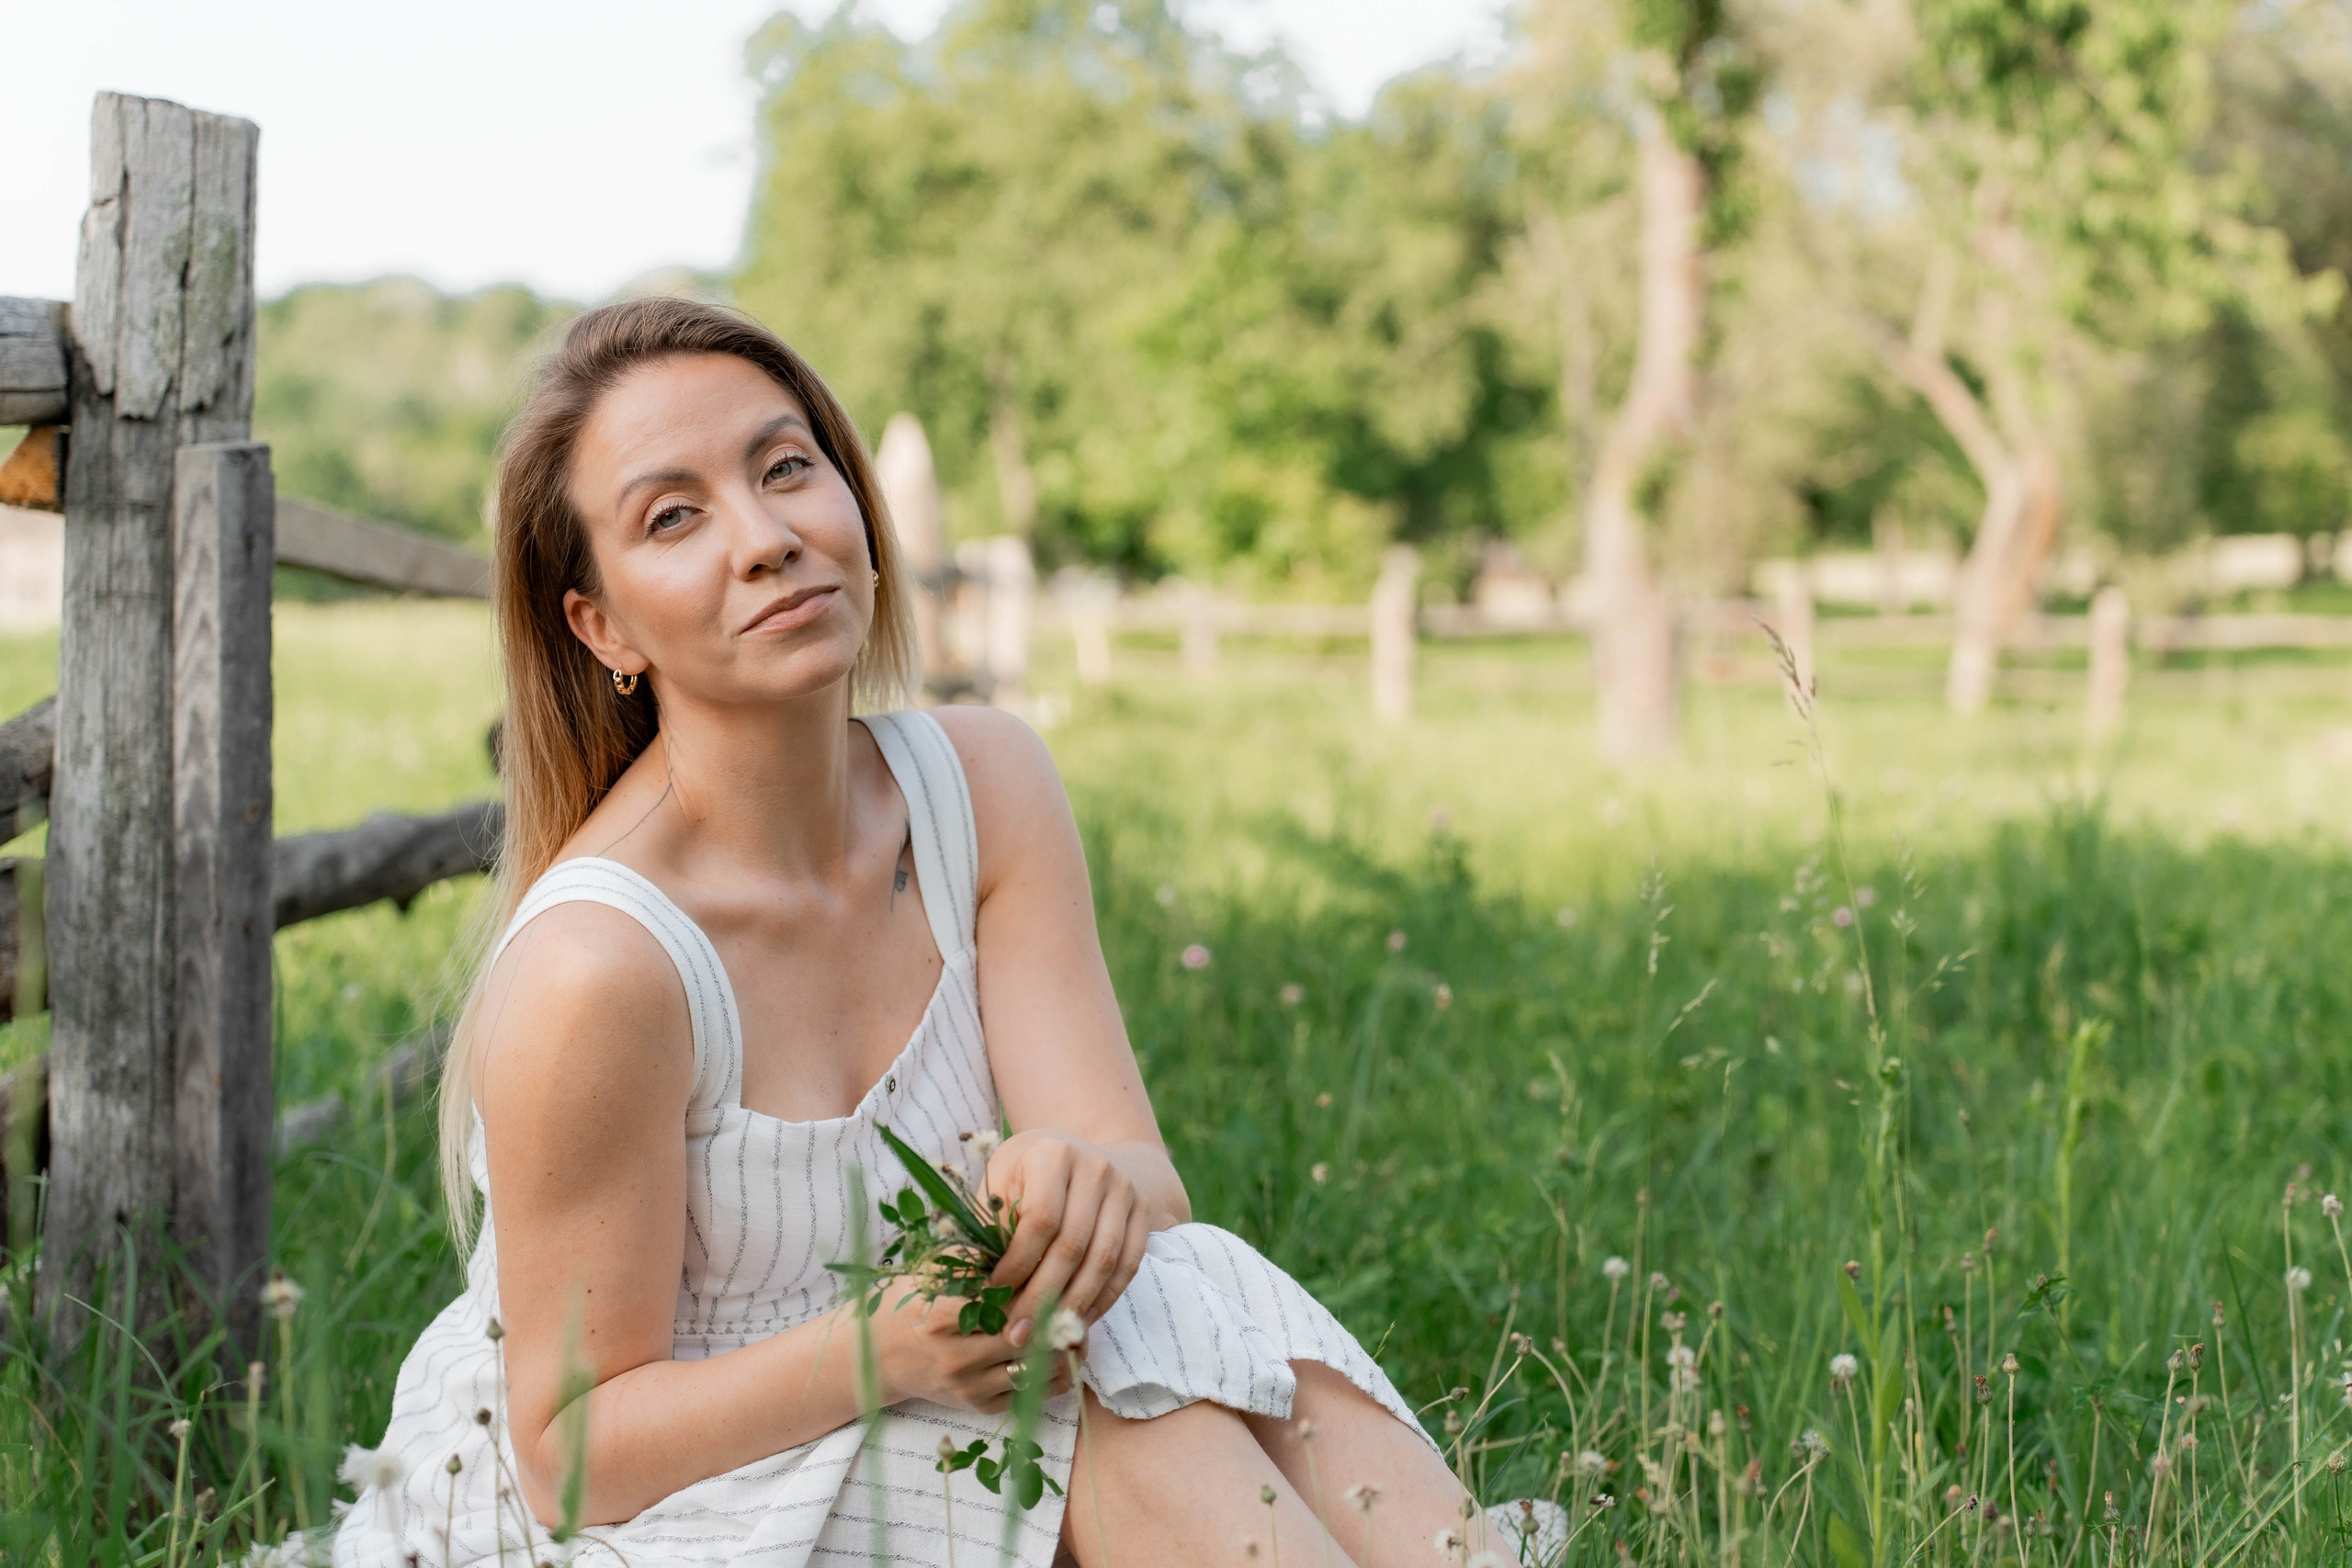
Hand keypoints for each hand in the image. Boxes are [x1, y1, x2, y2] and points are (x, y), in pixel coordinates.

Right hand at [869, 1277, 1074, 1413]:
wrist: (881, 1356)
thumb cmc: (912, 1303)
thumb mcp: (933, 1273)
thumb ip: (976, 1259)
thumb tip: (1028, 1236)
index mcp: (940, 1319)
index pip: (1002, 1304)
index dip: (1034, 1287)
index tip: (1055, 1269)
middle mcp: (954, 1359)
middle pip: (1025, 1337)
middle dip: (1056, 1317)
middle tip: (1078, 1294)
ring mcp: (969, 1388)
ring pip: (1035, 1369)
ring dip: (1064, 1347)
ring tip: (1077, 1322)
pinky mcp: (980, 1408)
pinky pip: (1032, 1394)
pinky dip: (1056, 1372)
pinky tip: (1065, 1348)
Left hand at [985, 1131, 1151, 1341]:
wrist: (1085, 1158)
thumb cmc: (1027, 1177)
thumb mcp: (1002, 1185)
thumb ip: (992, 1228)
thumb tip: (980, 1289)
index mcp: (1052, 1154)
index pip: (1040, 1220)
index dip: (1017, 1264)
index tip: (994, 1295)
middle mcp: (1095, 1166)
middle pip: (1072, 1245)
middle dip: (1042, 1297)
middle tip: (1017, 1334)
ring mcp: (1124, 1188)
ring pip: (1104, 1259)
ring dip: (1074, 1305)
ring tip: (1047, 1337)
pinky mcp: (1142, 1212)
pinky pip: (1128, 1265)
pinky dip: (1104, 1299)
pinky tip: (1079, 1321)